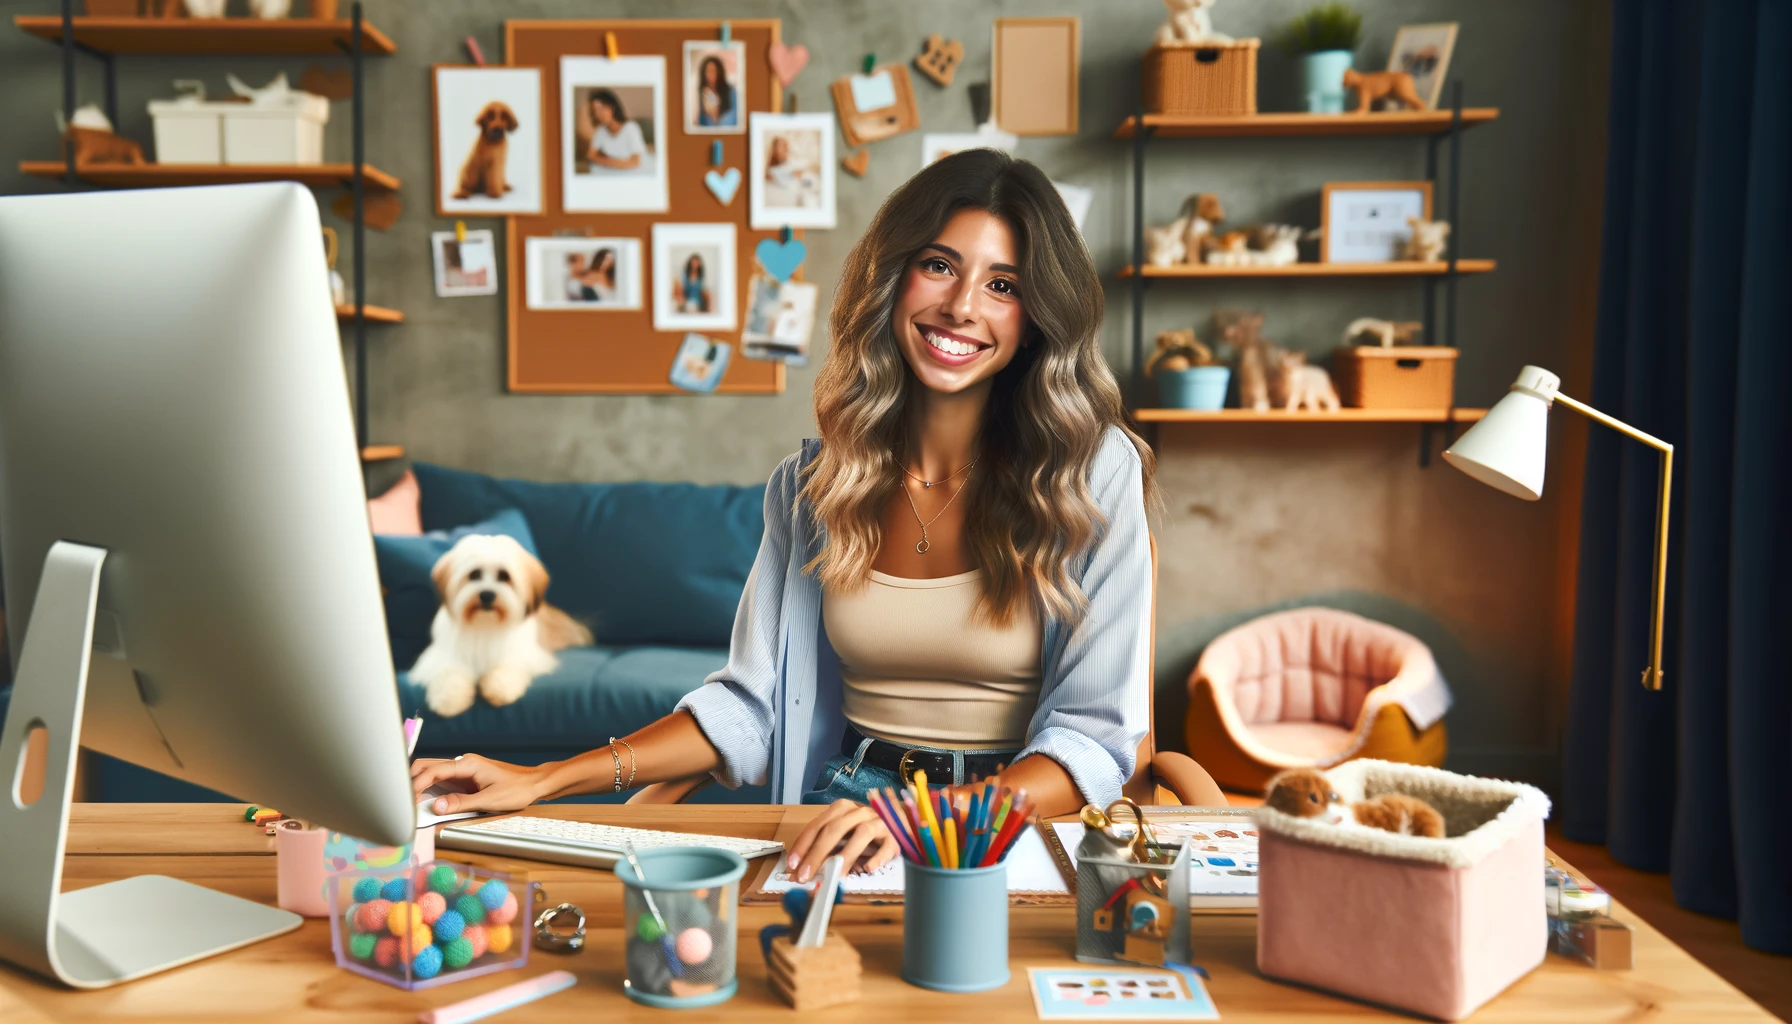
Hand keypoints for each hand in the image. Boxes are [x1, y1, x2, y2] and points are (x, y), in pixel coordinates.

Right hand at [410, 754, 545, 815]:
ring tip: (408, 801)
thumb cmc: (517, 789)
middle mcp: (463, 763)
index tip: (405, 798)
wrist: (535, 784)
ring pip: (433, 773)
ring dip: (420, 784)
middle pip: (428, 766)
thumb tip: (436, 807)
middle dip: (412, 780)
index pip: (434, 770)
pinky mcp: (466, 779)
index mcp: (467, 764)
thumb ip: (461, 803)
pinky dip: (431, 789)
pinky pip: (443, 781)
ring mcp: (464, 770)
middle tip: (402, 800)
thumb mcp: (489, 800)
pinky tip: (424, 800)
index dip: (416, 783)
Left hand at [785, 799, 897, 882]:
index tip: (793, 865)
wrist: (900, 823)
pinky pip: (886, 846)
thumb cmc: (865, 832)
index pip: (817, 825)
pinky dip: (877, 858)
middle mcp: (859, 811)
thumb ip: (825, 848)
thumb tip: (803, 869)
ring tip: (834, 876)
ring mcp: (879, 822)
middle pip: (835, 829)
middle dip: (817, 854)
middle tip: (806, 876)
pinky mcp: (895, 836)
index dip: (803, 846)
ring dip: (845, 857)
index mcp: (842, 809)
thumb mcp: (843, 834)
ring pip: (861, 834)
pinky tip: (867, 868)